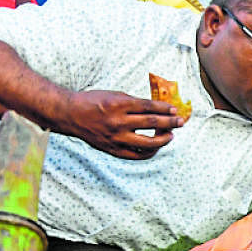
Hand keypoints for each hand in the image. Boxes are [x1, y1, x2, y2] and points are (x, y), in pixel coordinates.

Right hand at [65, 90, 182, 158]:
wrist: (70, 114)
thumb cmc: (94, 101)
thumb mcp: (114, 95)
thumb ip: (135, 103)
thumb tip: (159, 108)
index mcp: (119, 104)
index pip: (149, 107)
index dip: (165, 109)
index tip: (175, 110)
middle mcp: (118, 121)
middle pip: (152, 124)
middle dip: (170, 123)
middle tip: (181, 122)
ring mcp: (116, 137)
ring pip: (148, 143)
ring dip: (164, 140)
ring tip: (171, 136)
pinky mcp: (113, 149)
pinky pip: (137, 155)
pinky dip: (150, 152)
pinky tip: (156, 147)